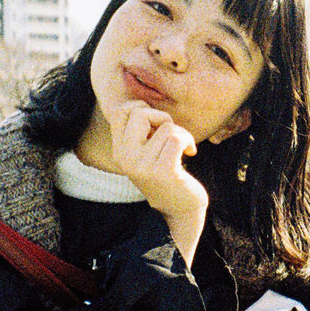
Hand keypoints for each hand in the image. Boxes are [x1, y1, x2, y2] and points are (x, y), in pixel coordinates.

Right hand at [105, 101, 207, 257]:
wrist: (180, 209)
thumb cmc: (168, 173)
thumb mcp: (147, 151)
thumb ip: (140, 130)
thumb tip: (140, 101)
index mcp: (119, 151)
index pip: (120, 111)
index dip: (142, 109)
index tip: (155, 126)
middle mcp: (125, 158)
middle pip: (139, 112)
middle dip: (161, 117)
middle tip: (170, 135)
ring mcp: (142, 166)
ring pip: (165, 126)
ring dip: (181, 133)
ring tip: (182, 148)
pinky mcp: (163, 171)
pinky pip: (176, 138)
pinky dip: (188, 140)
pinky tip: (190, 152)